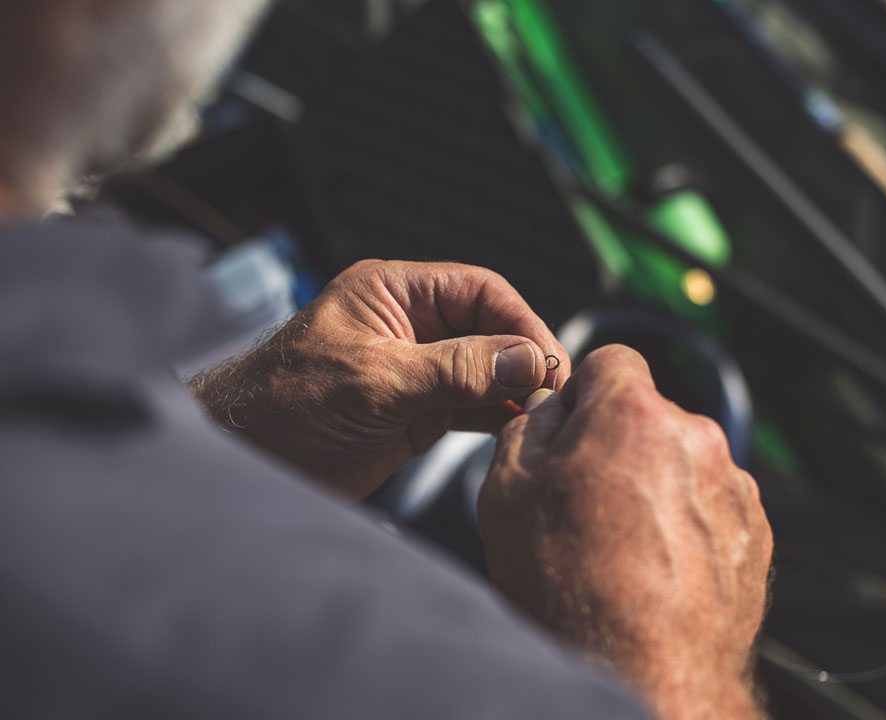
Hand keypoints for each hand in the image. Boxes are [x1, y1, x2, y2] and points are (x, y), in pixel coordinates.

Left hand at [191, 260, 568, 499]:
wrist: (247, 460)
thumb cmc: (287, 405)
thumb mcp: (376, 381)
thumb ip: (454, 368)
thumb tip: (528, 359)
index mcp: (393, 293)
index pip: (478, 290)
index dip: (519, 320)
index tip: (548, 358)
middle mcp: (409, 325)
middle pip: (489, 328)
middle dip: (523, 356)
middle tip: (553, 392)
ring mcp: (415, 369)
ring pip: (485, 368)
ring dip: (515, 388)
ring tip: (543, 413)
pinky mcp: (415, 410)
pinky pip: (470, 403)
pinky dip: (496, 414)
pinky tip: (517, 426)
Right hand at [478, 345, 772, 719]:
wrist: (644, 674)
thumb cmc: (572, 588)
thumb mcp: (507, 492)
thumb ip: (528, 427)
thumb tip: (549, 410)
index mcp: (633, 414)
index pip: (611, 359)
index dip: (584, 391)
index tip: (572, 425)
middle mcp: (696, 438)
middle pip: (647, 415)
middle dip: (617, 442)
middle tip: (584, 499)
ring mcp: (733, 487)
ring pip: (680, 460)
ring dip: (654, 484)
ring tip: (621, 545)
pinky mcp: (755, 532)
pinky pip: (710, 504)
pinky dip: (685, 523)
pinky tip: (654, 566)